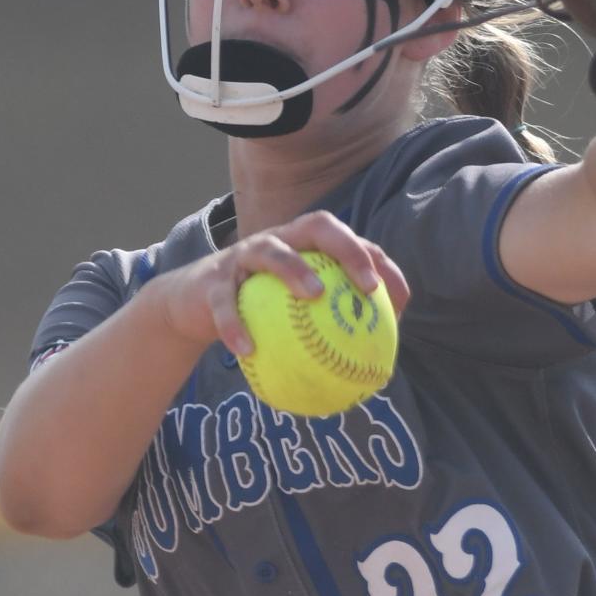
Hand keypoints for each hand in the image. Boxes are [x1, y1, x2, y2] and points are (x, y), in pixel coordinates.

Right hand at [157, 210, 409, 356]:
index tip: (399, 298)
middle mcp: (280, 239)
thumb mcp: (297, 316)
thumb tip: (378, 369)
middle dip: (348, 249)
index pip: (352, 242)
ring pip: (271, 251)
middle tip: (367, 286)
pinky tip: (247, 350)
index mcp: (306, 246)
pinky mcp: (214, 279)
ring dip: (295, 269)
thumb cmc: (260, 310)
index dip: (379, 263)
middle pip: (318, 225)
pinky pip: (225, 302)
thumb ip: (333, 329)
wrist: (196, 305)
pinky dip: (235, 324)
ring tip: (314, 295)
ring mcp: (245, 254)